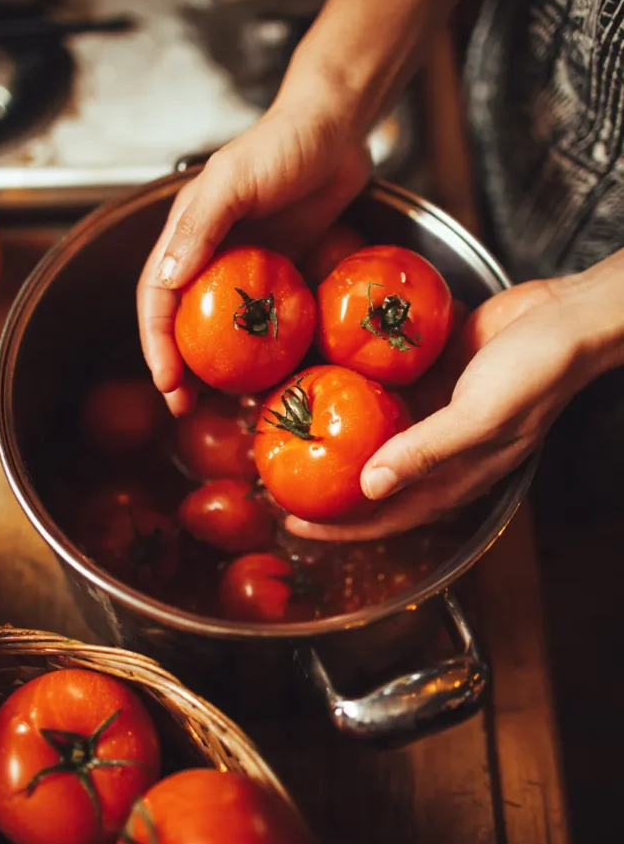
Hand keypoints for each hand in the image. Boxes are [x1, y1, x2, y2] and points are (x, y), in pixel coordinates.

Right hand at [138, 95, 368, 414]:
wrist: (338, 128)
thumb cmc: (283, 144)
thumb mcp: (235, 181)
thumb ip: (200, 227)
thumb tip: (166, 281)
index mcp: (187, 233)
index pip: (157, 297)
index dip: (155, 342)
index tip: (167, 382)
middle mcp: (211, 254)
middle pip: (184, 321)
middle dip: (178, 367)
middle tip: (186, 409)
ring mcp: (248, 266)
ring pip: (222, 328)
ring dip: (217, 367)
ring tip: (223, 405)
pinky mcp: (282, 270)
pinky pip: (266, 319)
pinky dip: (262, 349)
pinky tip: (270, 375)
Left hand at [286, 277, 597, 539]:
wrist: (565, 316)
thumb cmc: (535, 371)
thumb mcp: (479, 416)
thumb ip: (426, 452)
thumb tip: (369, 487)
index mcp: (459, 474)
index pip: (391, 515)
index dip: (344, 527)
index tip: (295, 525)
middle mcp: (442, 450)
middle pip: (376, 480)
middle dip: (331, 488)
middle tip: (279, 480)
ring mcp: (437, 413)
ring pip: (378, 436)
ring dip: (339, 438)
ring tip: (292, 433)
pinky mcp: (434, 377)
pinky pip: (388, 393)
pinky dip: (358, 393)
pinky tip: (326, 379)